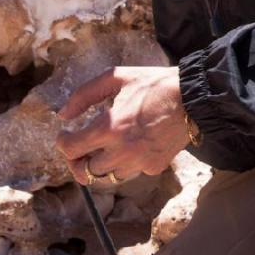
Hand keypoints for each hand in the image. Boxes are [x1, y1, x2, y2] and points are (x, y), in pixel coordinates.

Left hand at [56, 66, 190, 183]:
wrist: (192, 98)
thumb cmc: (153, 84)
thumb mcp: (115, 77)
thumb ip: (84, 95)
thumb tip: (63, 114)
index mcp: (109, 127)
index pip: (71, 150)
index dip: (63, 143)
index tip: (65, 135)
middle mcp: (122, 151)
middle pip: (85, 171)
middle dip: (77, 160)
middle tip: (79, 148)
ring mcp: (139, 163)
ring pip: (107, 176)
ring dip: (100, 164)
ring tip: (103, 147)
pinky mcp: (153, 167)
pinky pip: (130, 173)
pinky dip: (124, 164)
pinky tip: (128, 147)